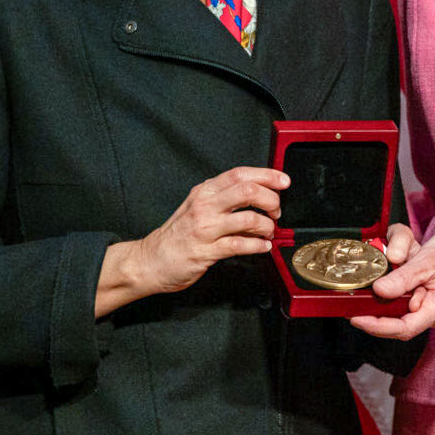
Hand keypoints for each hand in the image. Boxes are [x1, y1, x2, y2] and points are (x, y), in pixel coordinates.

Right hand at [96, 166, 287, 315]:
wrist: (151, 260)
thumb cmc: (179, 233)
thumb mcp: (199, 205)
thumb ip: (225, 198)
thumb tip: (260, 194)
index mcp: (205, 191)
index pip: (240, 174)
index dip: (267, 175)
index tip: (283, 181)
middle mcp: (205, 205)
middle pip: (248, 191)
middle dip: (271, 200)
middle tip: (276, 211)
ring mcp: (205, 228)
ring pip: (248, 219)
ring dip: (267, 226)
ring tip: (268, 231)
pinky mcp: (206, 251)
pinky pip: (240, 245)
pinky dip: (259, 245)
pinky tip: (263, 246)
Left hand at [349, 224, 434, 340]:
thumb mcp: (430, 259)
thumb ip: (404, 277)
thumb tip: (379, 291)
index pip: (401, 329)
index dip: (375, 325)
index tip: (354, 316)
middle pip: (398, 313)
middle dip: (387, 291)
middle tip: (380, 270)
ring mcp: (434, 307)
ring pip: (402, 300)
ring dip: (398, 278)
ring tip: (410, 253)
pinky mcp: (431, 299)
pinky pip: (410, 294)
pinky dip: (405, 277)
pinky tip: (413, 257)